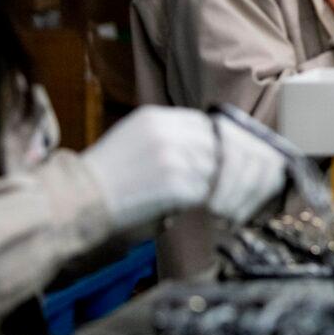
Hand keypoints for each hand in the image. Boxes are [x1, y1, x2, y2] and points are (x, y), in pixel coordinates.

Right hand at [82, 107, 285, 230]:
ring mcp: (172, 154)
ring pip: (224, 169)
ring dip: (238, 192)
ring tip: (237, 209)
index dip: (240, 145)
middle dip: (250, 168)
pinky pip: (212, 192)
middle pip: (228, 143)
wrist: (73, 203)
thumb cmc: (105, 183)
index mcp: (158, 118)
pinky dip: (223, 205)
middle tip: (260, 188)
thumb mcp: (137, 145)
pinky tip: (224, 216)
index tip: (255, 162)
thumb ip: (175, 145)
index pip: (216, 124)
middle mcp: (168, 130)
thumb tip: (219, 160)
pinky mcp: (174, 181)